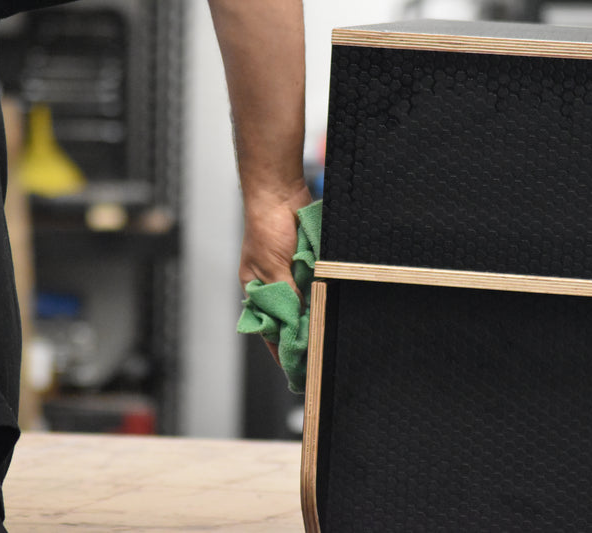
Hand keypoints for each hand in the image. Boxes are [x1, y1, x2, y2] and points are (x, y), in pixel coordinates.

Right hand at [240, 183, 311, 364]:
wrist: (281, 193)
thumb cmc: (267, 229)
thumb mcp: (273, 269)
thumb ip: (286, 297)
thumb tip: (297, 325)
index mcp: (257, 290)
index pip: (269, 329)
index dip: (282, 349)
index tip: (296, 372)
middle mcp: (275, 285)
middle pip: (290, 320)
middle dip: (302, 336)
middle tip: (319, 359)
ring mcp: (293, 274)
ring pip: (307, 305)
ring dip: (315, 316)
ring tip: (329, 339)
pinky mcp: (309, 263)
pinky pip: (318, 285)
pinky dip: (324, 294)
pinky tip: (334, 307)